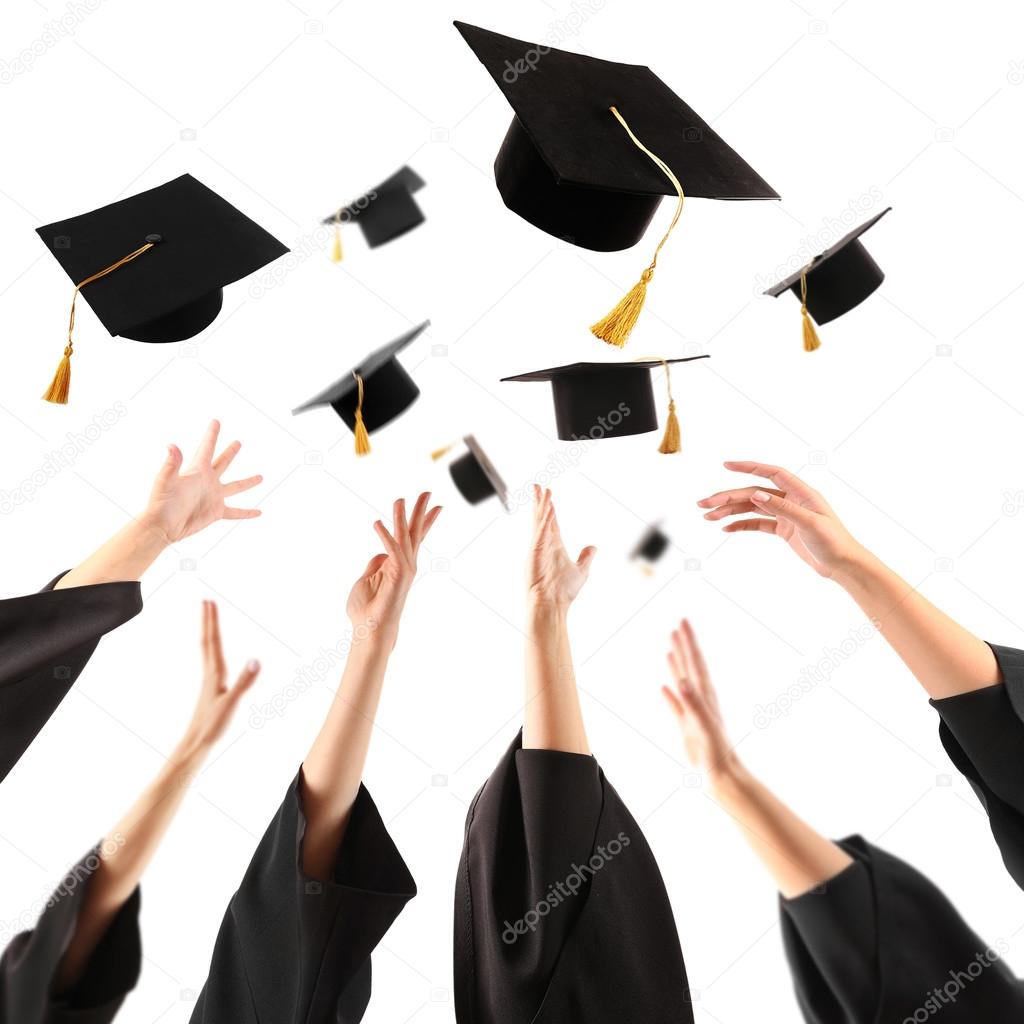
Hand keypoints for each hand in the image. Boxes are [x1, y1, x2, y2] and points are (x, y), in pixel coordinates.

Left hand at [143, 420, 262, 544]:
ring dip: (247, 482)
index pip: (207, 448)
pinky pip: (236, 512)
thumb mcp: (165, 480)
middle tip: (238, 443)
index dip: (212, 434)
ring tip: (260, 477)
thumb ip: (171, 464)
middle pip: (222, 463)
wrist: (163, 526)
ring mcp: (213, 496)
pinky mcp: (216, 512)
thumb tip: (171, 446)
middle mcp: (207, 481)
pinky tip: (258, 513)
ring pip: (235, 486)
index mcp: (197, 470)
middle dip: (230, 452)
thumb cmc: (161, 502)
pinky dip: (247, 512)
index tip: (216, 421)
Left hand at [180, 601, 260, 755]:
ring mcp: (210, 681)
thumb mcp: (232, 703)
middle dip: (208, 620)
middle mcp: (210, 673)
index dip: (212, 621)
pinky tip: (215, 654)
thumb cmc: (212, 725)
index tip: (209, 601)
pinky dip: (213, 649)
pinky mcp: (211, 689)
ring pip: (207, 650)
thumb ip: (244, 681)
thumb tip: (256, 659)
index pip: (213, 641)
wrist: (196, 743)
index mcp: (215, 673)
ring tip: (209, 620)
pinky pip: (211, 661)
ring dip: (208, 632)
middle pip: (207, 640)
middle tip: (206, 601)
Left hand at [346, 493, 441, 636]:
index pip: (412, 538)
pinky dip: (385, 537)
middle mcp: (405, 565)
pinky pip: (390, 551)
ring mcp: (403, 570)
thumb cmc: (366, 610)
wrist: (369, 631)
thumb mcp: (366, 579)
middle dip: (421, 511)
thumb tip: (380, 551)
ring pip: (404, 537)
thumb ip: (375, 563)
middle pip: (415, 532)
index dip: (422, 521)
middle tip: (428, 492)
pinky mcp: (396, 575)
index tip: (433, 505)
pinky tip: (377, 523)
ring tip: (400, 499)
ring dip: (401, 517)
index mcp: (399, 564)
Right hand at [527, 486, 596, 608]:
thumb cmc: (562, 592)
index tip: (548, 496)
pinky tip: (547, 508)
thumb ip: (586, 557)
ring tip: (542, 490)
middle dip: (540, 501)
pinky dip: (543, 519)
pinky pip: (540, 531)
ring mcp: (538, 547)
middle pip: (542, 517)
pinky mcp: (535, 552)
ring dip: (541, 505)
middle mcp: (544, 544)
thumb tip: (593, 547)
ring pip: (539, 521)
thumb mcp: (581, 570)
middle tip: (538, 486)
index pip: (551, 523)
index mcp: (553, 546)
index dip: (550, 509)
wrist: (551, 604)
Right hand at [661, 619, 737, 780]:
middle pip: (690, 666)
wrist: (721, 774)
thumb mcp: (704, 726)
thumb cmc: (715, 752)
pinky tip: (664, 688)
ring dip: (676, 664)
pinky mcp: (686, 726)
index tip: (683, 622)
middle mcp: (699, 699)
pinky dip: (669, 695)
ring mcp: (692, 712)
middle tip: (679, 625)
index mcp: (705, 695)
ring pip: (682, 681)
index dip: (689, 642)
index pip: (695, 662)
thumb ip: (694, 704)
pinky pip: (675, 705)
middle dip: (684, 645)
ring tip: (671, 648)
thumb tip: (682, 681)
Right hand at [697, 461, 863, 578]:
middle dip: (727, 497)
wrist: (844, 565)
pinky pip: (758, 523)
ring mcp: (786, 515)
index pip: (771, 473)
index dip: (749, 466)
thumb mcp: (809, 524)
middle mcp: (791, 500)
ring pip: (752, 508)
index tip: (726, 465)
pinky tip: (726, 528)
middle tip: (704, 504)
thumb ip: (782, 508)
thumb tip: (756, 493)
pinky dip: (741, 524)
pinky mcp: (784, 530)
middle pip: (753, 493)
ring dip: (730, 511)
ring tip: (708, 517)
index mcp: (800, 493)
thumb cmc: (834, 543)